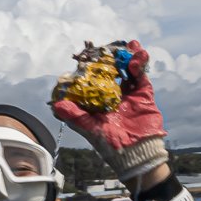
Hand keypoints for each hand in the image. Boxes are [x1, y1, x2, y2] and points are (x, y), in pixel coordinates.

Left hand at [52, 40, 168, 185]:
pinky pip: (143, 77)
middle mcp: (115, 96)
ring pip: (130, 70)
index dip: (95, 66)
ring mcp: (131, 95)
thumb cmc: (110, 144)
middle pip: (115, 71)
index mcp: (101, 101)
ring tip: (131, 46)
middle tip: (112, 46)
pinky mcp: (145, 96)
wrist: (137, 153)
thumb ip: (75, 116)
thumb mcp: (90, 129)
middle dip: (114, 57)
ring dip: (130, 57)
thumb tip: (55, 105)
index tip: (92, 53)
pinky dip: (141, 65)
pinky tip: (138, 56)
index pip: (97, 79)